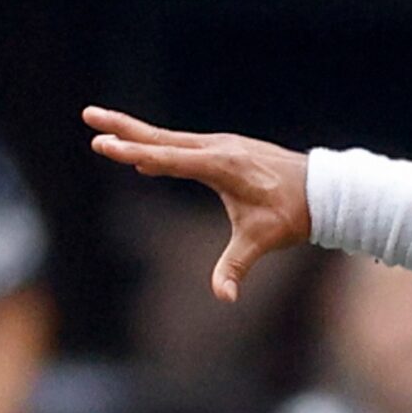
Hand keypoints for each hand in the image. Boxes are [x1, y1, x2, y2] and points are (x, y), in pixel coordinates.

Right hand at [83, 106, 309, 303]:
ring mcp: (221, 145)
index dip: (133, 152)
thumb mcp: (262, 241)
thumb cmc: (291, 214)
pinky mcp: (225, 149)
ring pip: (169, 138)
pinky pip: (183, 145)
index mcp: (220, 164)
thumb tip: (224, 297)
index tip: (103, 145)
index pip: (167, 158)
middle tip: (89, 115)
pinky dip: (158, 146)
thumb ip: (236, 266)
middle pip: (160, 137)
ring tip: (103, 127)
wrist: (322, 191)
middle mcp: (217, 147)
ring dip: (136, 133)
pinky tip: (143, 154)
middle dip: (123, 128)